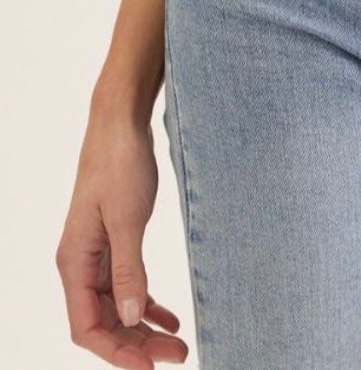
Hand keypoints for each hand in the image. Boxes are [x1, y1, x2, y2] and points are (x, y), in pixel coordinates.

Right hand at [56, 108, 188, 365]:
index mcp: (74, 262)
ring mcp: (97, 254)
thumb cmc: (119, 163)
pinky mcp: (115, 241)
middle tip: (178, 356)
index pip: (86, 327)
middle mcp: (80, 263)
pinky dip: (147, 303)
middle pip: (103, 323)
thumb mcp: (128, 219)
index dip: (116, 353)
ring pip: (117, 307)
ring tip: (178, 344)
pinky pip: (127, 285)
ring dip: (144, 328)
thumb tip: (133, 318)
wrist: (122, 122)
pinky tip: (169, 317)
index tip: (150, 367)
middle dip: (137, 345)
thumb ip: (130, 270)